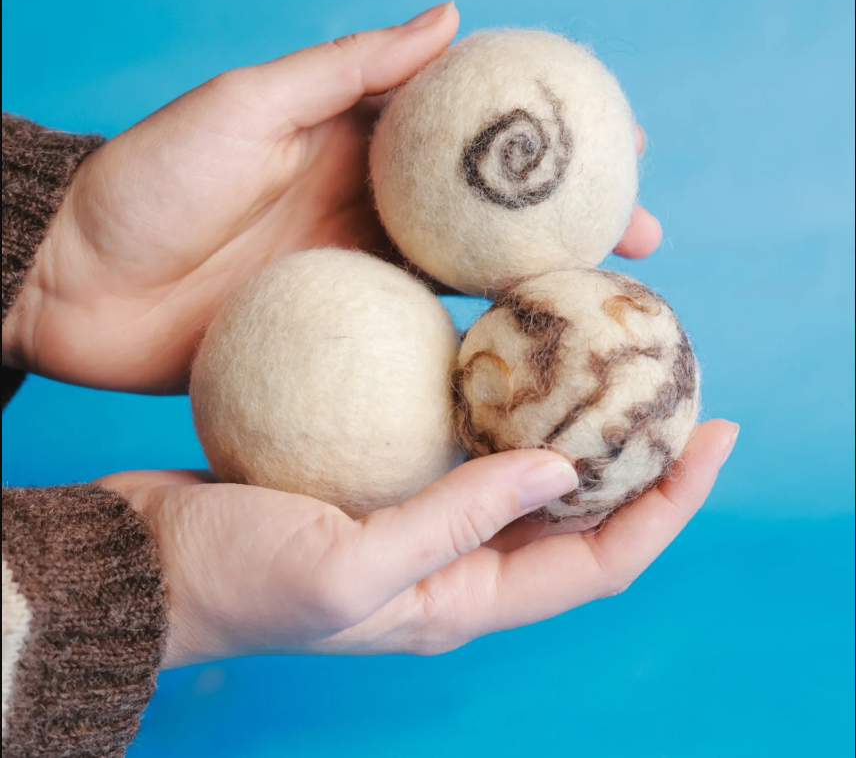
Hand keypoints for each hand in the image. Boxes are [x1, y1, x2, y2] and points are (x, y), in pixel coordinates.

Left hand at [3, 2, 659, 394]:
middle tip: (646, 242)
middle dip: (571, 226)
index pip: (476, 140)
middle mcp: (371, 214)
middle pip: (490, 219)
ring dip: (533, 297)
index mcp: (358, 147)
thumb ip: (347, 73)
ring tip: (603, 312)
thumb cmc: (147, 183)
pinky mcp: (334, 339)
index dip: (552, 140)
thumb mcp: (246, 106)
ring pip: (464, 285)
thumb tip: (450, 20)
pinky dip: (463, 352)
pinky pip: (411, 346)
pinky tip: (514, 370)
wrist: (74, 284)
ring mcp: (358, 281)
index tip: (625, 144)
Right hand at [96, 420, 736, 667]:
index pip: (600, 560)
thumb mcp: (348, 566)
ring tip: (612, 370)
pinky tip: (508, 358)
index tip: (715, 437)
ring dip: (578, 431)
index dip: (667, 507)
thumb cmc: (235, 581)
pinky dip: (501, 407)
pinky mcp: (387, 482)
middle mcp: (457, 567)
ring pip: (529, 476)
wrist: (149, 560)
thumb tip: (561, 469)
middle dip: (642, 466)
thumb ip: (454, 523)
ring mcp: (423, 521)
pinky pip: (467, 443)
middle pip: (581, 518)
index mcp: (461, 601)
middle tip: (679, 394)